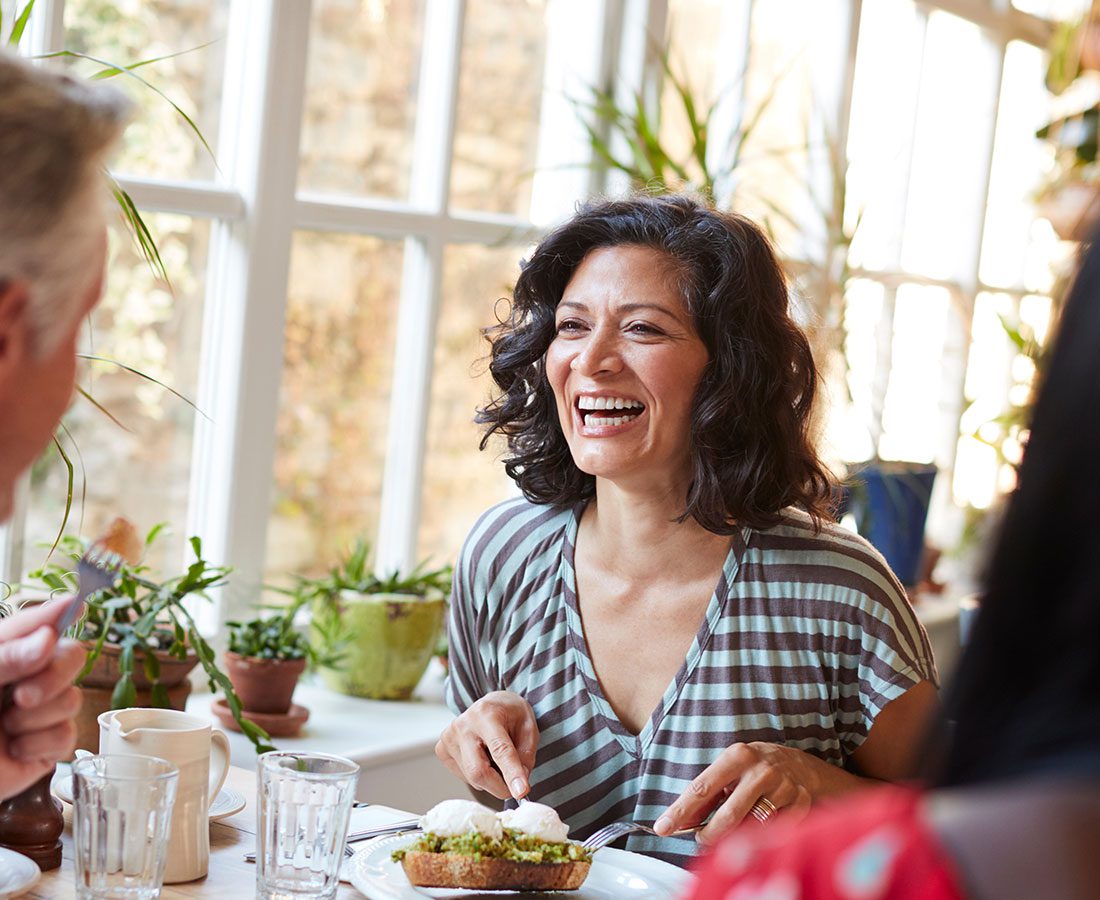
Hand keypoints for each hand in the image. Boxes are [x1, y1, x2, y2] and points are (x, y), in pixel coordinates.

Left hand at [0, 599, 84, 800]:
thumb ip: (6, 658)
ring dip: (37, 717)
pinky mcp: (47, 746)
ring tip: (6, 728)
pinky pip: (68, 735)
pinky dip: (40, 744)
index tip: (76, 604)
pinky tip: (15, 750)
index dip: (59, 612)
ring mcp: (39, 712)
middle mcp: (25, 679)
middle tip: (24, 695)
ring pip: (73, 698)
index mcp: (4, 656)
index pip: (35, 624)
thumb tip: (48, 639)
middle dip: (55, 675)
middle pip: (72, 655)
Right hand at [435, 690, 538, 800]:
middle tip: (516, 788)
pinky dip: (480, 777)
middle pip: (478, 771)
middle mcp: (463, 725)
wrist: (490, 704)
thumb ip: (526, 754)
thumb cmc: (511, 714)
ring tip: (498, 759)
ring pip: (472, 777)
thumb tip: (517, 784)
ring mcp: (449, 738)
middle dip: (500, 787)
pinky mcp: (442, 750)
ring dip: (491, 780)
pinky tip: (484, 758)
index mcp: (487, 714)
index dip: (512, 772)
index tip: (522, 792)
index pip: (500, 749)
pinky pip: (464, 777)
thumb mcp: (529, 727)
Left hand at [654, 742, 820, 843]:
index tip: (662, 828)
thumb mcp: (730, 769)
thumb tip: (683, 821)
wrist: (803, 765)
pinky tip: (761, 826)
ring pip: (752, 827)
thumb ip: (708, 794)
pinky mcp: (801, 804)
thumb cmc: (755, 768)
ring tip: (732, 830)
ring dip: (737, 837)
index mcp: (738, 756)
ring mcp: (784, 788)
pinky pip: (773, 833)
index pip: (702, 788)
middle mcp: (762, 770)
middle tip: (702, 839)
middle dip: (710, 835)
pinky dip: (762, 836)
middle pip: (728, 815)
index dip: (680, 811)